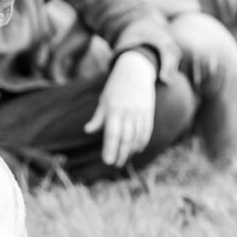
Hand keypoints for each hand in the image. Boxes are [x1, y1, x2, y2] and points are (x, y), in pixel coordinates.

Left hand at [84, 50, 156, 167]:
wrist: (136, 71)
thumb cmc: (115, 87)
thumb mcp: (103, 100)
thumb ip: (98, 118)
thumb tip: (87, 131)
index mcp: (113, 109)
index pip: (112, 134)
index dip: (110, 149)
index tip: (107, 161)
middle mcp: (128, 112)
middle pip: (126, 139)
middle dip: (121, 154)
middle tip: (115, 165)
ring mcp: (140, 113)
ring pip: (137, 137)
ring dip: (131, 150)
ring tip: (124, 159)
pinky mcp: (148, 113)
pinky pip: (146, 132)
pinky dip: (141, 142)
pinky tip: (136, 150)